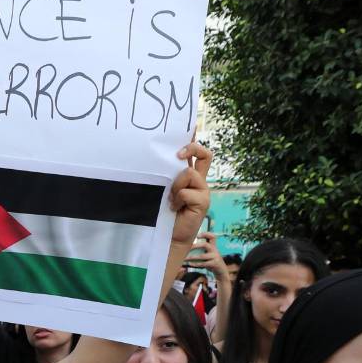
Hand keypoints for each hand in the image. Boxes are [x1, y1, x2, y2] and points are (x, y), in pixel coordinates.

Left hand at [169, 134, 211, 248]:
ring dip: (175, 186)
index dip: (194, 139)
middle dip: (192, 148)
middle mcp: (199, 181)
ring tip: (170, 200)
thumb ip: (165, 175)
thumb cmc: (162, 213)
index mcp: (189, 176)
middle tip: (177, 155)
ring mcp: (203, 191)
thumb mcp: (162, 189)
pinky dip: (177, 199)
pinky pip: (186, 191)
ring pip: (188, 173)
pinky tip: (174, 209)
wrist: (169, 236)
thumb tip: (156, 156)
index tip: (190, 126)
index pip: (196, 153)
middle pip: (205, 154)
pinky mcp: (203, 202)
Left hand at [185, 230, 227, 277]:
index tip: (197, 236)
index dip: (206, 234)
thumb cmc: (212, 261)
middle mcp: (215, 250)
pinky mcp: (215, 263)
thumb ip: (202, 251)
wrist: (221, 270)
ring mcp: (215, 257)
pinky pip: (203, 263)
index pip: (212, 236)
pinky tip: (190, 264)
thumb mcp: (209, 254)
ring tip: (186, 258)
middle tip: (187, 248)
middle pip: (205, 245)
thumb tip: (188, 250)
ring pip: (202, 256)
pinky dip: (196, 264)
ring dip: (192, 257)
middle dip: (195, 246)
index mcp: (213, 246)